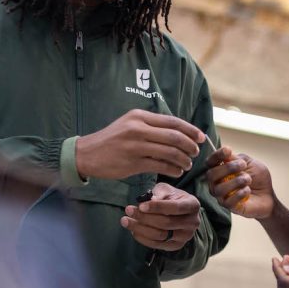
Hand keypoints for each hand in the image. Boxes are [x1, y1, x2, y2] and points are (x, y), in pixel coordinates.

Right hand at [76, 109, 203, 179]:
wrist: (87, 153)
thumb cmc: (113, 139)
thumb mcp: (130, 124)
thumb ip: (152, 126)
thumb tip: (181, 132)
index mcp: (139, 116)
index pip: (172, 121)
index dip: (190, 130)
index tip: (201, 137)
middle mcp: (138, 129)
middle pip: (174, 137)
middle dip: (190, 146)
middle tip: (195, 152)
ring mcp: (135, 146)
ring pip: (169, 152)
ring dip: (183, 159)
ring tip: (187, 164)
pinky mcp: (133, 163)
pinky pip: (160, 166)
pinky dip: (173, 169)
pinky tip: (177, 171)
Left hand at [121, 182, 200, 250]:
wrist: (179, 212)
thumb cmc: (171, 197)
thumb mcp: (166, 189)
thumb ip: (159, 193)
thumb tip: (150, 200)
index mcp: (193, 205)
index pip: (175, 207)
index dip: (157, 207)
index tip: (141, 205)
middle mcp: (193, 222)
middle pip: (166, 223)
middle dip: (144, 217)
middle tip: (128, 210)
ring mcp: (185, 236)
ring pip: (160, 235)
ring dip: (140, 228)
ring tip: (126, 220)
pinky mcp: (176, 246)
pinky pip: (157, 244)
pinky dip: (143, 238)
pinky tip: (133, 230)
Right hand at [205, 146, 274, 218]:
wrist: (269, 195)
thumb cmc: (258, 179)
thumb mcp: (250, 163)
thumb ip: (237, 158)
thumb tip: (226, 154)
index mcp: (221, 170)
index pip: (210, 162)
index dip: (216, 155)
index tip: (228, 151)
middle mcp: (217, 183)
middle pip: (211, 175)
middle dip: (227, 168)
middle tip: (242, 165)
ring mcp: (222, 196)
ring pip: (218, 189)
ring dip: (235, 181)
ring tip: (248, 179)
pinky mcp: (230, 207)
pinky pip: (228, 201)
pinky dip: (239, 194)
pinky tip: (247, 190)